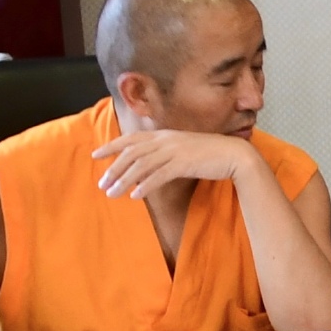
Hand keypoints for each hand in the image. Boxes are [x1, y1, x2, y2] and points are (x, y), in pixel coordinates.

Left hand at [92, 124, 263, 198]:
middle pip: (132, 153)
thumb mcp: (183, 149)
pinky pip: (158, 175)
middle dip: (114, 168)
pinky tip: (135, 196)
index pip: (131, 138)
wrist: (233, 154)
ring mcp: (174, 151)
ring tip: (112, 193)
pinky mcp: (183, 164)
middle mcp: (165, 140)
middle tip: (101, 183)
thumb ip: (165, 153)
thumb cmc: (209, 154)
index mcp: (164, 135)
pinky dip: (144, 186)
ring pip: (141, 165)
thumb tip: (148, 166)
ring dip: (124, 180)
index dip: (112, 146)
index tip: (96, 155)